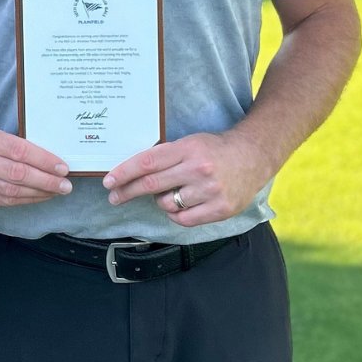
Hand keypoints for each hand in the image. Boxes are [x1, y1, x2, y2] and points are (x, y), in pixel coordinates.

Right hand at [0, 127, 70, 212]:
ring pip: (13, 191)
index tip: (63, 168)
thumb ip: (16, 146)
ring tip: (57, 192)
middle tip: (66, 185)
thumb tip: (51, 161)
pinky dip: (26, 200)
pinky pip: (6, 202)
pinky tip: (38, 197)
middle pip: (18, 174)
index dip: (44, 161)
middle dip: (46, 181)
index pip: (19, 151)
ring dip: (39, 193)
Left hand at [103, 131, 270, 226]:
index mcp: (187, 149)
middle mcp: (198, 170)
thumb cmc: (214, 149)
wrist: (253, 156)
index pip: (146, 162)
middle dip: (127, 191)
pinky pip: (183, 219)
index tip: (108, 181)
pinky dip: (176, 214)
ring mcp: (210, 191)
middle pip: (151, 185)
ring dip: (160, 201)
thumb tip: (133, 172)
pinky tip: (181, 204)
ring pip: (166, 204)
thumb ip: (165, 156)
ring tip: (171, 192)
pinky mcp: (221, 209)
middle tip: (113, 196)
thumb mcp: (188, 143)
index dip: (124, 173)